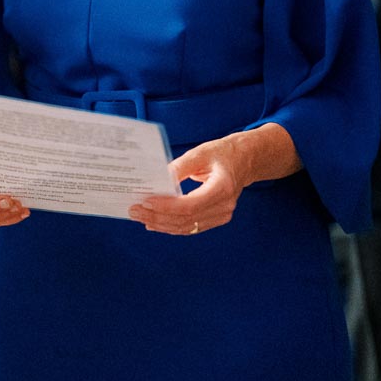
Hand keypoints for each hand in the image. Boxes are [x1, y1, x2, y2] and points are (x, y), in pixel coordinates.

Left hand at [128, 135, 247, 235]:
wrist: (245, 160)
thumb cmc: (223, 153)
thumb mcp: (200, 152)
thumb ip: (178, 167)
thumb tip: (156, 180)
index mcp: (223, 187)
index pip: (191, 205)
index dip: (167, 206)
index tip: (146, 201)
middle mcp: (224, 206)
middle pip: (186, 219)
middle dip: (157, 217)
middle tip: (135, 210)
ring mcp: (222, 215)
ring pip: (187, 227)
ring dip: (161, 224)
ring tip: (140, 216)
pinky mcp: (216, 218)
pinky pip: (191, 227)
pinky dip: (171, 225)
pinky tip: (154, 222)